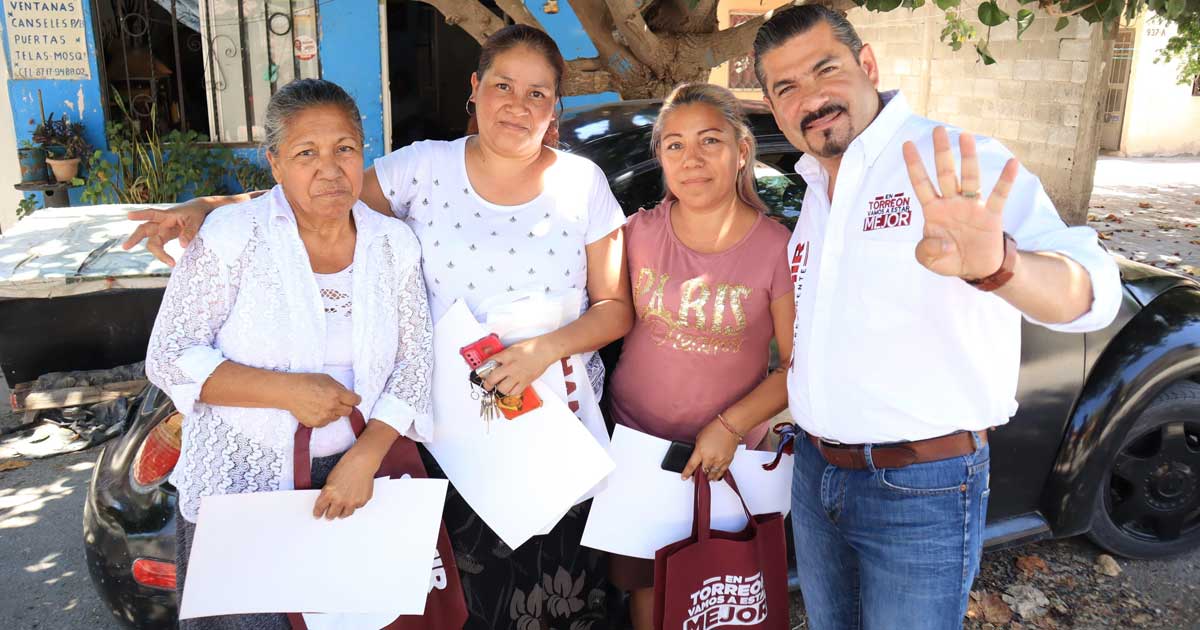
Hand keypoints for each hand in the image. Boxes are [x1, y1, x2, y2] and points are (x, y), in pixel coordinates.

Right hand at [122, 200, 210, 265]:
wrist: (200, 210)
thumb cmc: (196, 212)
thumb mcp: (196, 220)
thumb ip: (189, 231)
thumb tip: (182, 245)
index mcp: (167, 215)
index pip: (152, 214)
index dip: (141, 215)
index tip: (129, 216)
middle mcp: (162, 223)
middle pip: (145, 230)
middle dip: (135, 238)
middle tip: (125, 247)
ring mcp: (164, 231)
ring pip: (153, 241)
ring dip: (156, 252)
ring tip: (170, 263)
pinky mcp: (169, 236)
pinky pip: (162, 246)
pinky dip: (164, 254)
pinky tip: (170, 262)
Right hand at [286, 373, 361, 427]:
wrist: (290, 391)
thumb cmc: (308, 382)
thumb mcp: (327, 379)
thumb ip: (340, 388)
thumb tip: (347, 395)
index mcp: (337, 394)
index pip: (355, 401)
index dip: (354, 399)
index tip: (352, 399)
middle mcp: (332, 406)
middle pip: (348, 411)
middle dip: (345, 406)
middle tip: (336, 401)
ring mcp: (324, 416)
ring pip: (337, 417)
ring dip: (334, 412)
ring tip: (322, 404)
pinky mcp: (317, 423)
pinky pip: (326, 422)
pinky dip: (324, 417)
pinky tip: (316, 409)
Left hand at [313, 450, 378, 518]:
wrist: (362, 462)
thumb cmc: (346, 466)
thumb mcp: (330, 479)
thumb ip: (328, 492)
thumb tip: (328, 502)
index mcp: (329, 494)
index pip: (319, 509)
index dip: (318, 513)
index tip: (318, 515)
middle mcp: (340, 500)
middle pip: (332, 515)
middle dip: (330, 514)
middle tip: (330, 514)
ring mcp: (352, 502)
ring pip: (345, 514)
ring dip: (342, 512)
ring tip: (342, 509)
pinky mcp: (362, 501)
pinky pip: (356, 507)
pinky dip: (354, 505)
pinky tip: (354, 498)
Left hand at [481, 337, 555, 396]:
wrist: (545, 350)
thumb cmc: (531, 347)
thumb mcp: (513, 347)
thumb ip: (503, 355)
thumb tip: (494, 361)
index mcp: (506, 355)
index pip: (488, 363)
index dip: (482, 369)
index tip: (480, 373)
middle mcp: (510, 366)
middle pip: (492, 379)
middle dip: (487, 384)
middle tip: (487, 385)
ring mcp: (518, 375)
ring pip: (502, 388)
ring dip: (499, 389)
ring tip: (499, 387)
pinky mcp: (525, 382)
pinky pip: (514, 392)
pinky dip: (510, 392)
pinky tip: (510, 389)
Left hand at [681, 419, 739, 480]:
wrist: (729, 427)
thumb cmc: (715, 429)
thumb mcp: (699, 438)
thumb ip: (697, 449)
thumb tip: (697, 458)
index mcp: (701, 451)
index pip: (691, 466)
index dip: (686, 473)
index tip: (684, 477)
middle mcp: (710, 458)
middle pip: (702, 472)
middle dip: (698, 476)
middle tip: (696, 477)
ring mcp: (720, 460)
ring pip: (712, 475)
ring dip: (708, 477)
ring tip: (705, 477)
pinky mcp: (728, 461)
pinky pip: (721, 472)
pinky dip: (717, 475)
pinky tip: (714, 476)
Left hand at [901, 127, 1018, 279]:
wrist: (974, 268)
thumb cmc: (948, 258)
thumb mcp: (929, 259)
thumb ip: (926, 252)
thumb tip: (941, 243)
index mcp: (933, 210)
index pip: (921, 183)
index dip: (914, 165)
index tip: (907, 144)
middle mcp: (952, 203)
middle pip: (945, 173)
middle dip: (941, 152)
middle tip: (938, 129)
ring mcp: (971, 206)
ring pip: (969, 178)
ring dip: (968, 158)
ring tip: (966, 136)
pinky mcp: (990, 215)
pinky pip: (999, 195)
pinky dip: (1006, 180)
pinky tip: (1012, 164)